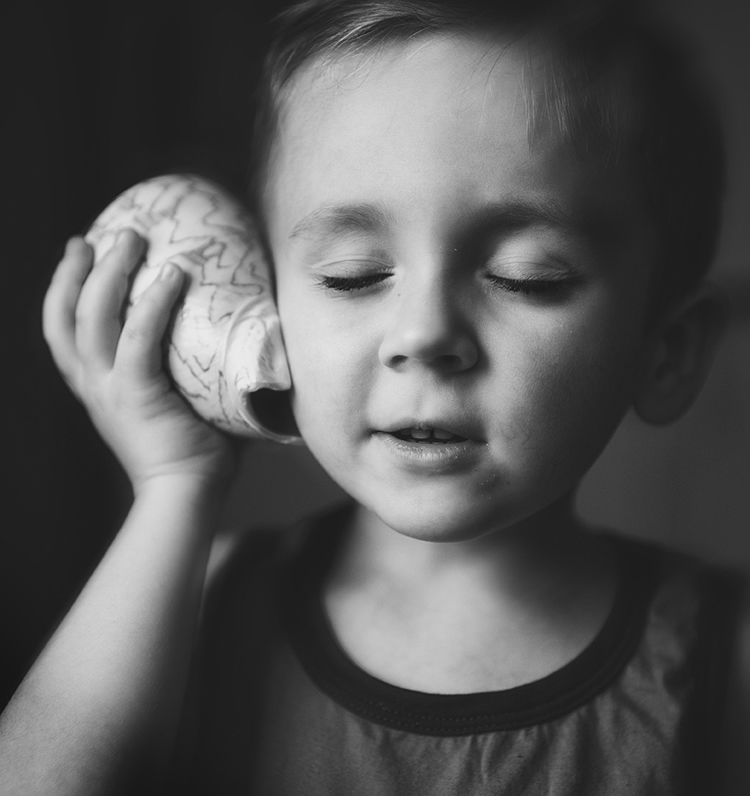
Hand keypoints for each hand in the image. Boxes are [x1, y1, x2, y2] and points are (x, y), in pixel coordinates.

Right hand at [43, 231, 236, 491]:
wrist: (186, 495)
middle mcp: (93, 384)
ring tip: (131, 237)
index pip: (63, 329)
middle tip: (102, 235)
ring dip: (109, 272)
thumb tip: (239, 336)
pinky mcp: (136, 396)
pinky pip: (138, 339)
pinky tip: (174, 275)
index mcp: (96, 386)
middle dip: (79, 269)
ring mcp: (110, 389)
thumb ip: (188, 368)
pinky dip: (152, 304)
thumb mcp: (176, 401)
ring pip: (92, 316)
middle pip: (66, 314)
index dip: (63, 287)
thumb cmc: (195, 450)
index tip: (80, 250)